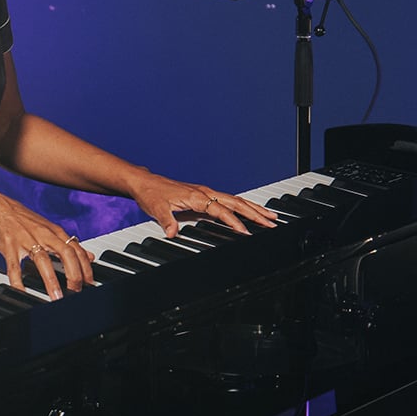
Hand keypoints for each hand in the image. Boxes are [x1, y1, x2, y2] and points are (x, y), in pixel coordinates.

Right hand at [0, 189, 93, 300]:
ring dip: (51, 281)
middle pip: (65, 253)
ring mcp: (25, 239)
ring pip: (42, 260)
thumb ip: (68, 243)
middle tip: (76, 292)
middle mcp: (42, 234)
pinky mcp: (8, 245)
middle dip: (74, 274)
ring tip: (56, 298)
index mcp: (52, 231)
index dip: (85, 267)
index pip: (76, 249)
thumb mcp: (46, 228)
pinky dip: (18, 282)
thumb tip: (89, 256)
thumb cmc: (18, 218)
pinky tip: (22, 293)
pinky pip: (14, 266)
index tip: (89, 283)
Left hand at [128, 170, 277, 237]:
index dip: (233, 222)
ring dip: (253, 208)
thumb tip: (172, 233)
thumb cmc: (151, 194)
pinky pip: (229, 200)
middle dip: (254, 213)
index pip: (220, 210)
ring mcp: (206, 193)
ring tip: (270, 216)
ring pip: (235, 200)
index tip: (246, 232)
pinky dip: (243, 206)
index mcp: (196, 196)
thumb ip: (166, 221)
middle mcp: (204, 193)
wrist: (145, 182)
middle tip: (272, 222)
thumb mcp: (156, 209)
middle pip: (235, 202)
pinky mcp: (204, 195)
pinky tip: (251, 211)